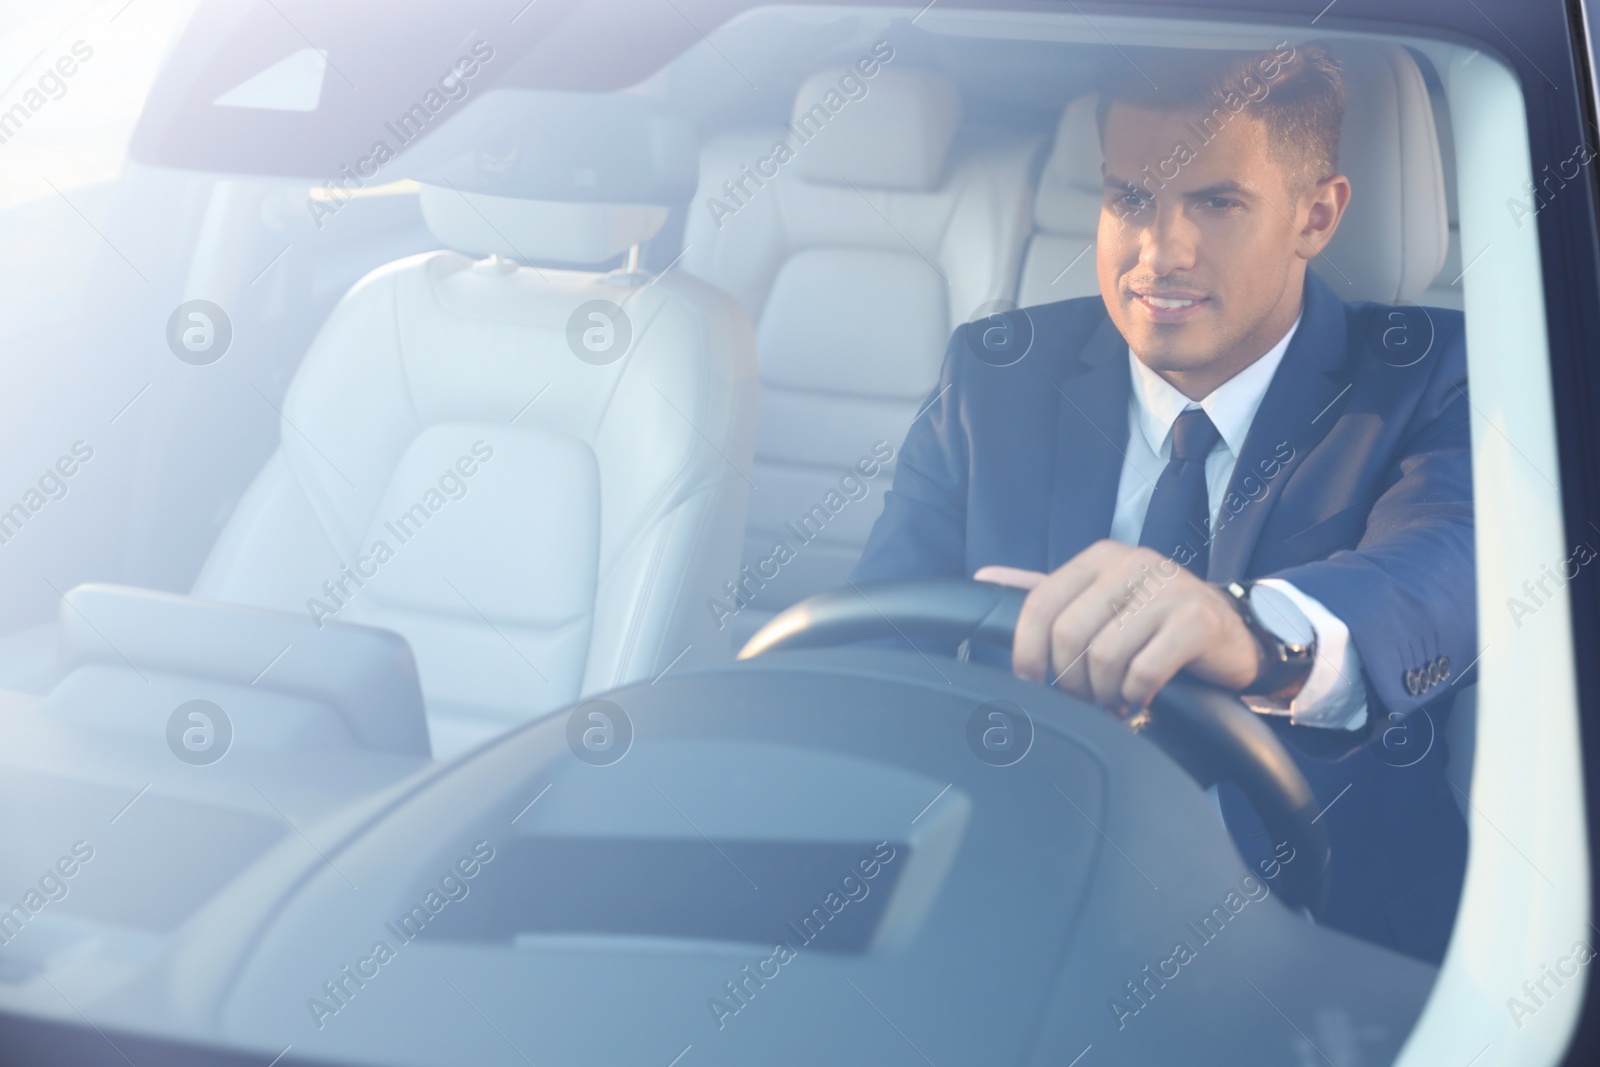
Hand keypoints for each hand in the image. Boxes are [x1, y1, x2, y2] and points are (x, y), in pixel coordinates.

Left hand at [974, 541, 1260, 713]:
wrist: (1232, 633)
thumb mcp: (1098, 599)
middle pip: (1068, 635)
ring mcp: (1168, 589)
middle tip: (1085, 698)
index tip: (1033, 683)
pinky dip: (1135, 696)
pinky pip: (1144, 672)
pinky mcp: (1197, 621)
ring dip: (1104, 693)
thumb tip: (984, 578)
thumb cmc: (1154, 621)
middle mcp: (1132, 564)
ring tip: (1116, 699)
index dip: (1027, 652)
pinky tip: (1140, 699)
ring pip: (1104, 657)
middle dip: (1071, 681)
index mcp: (1099, 558)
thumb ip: (1045, 590)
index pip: (1039, 604)